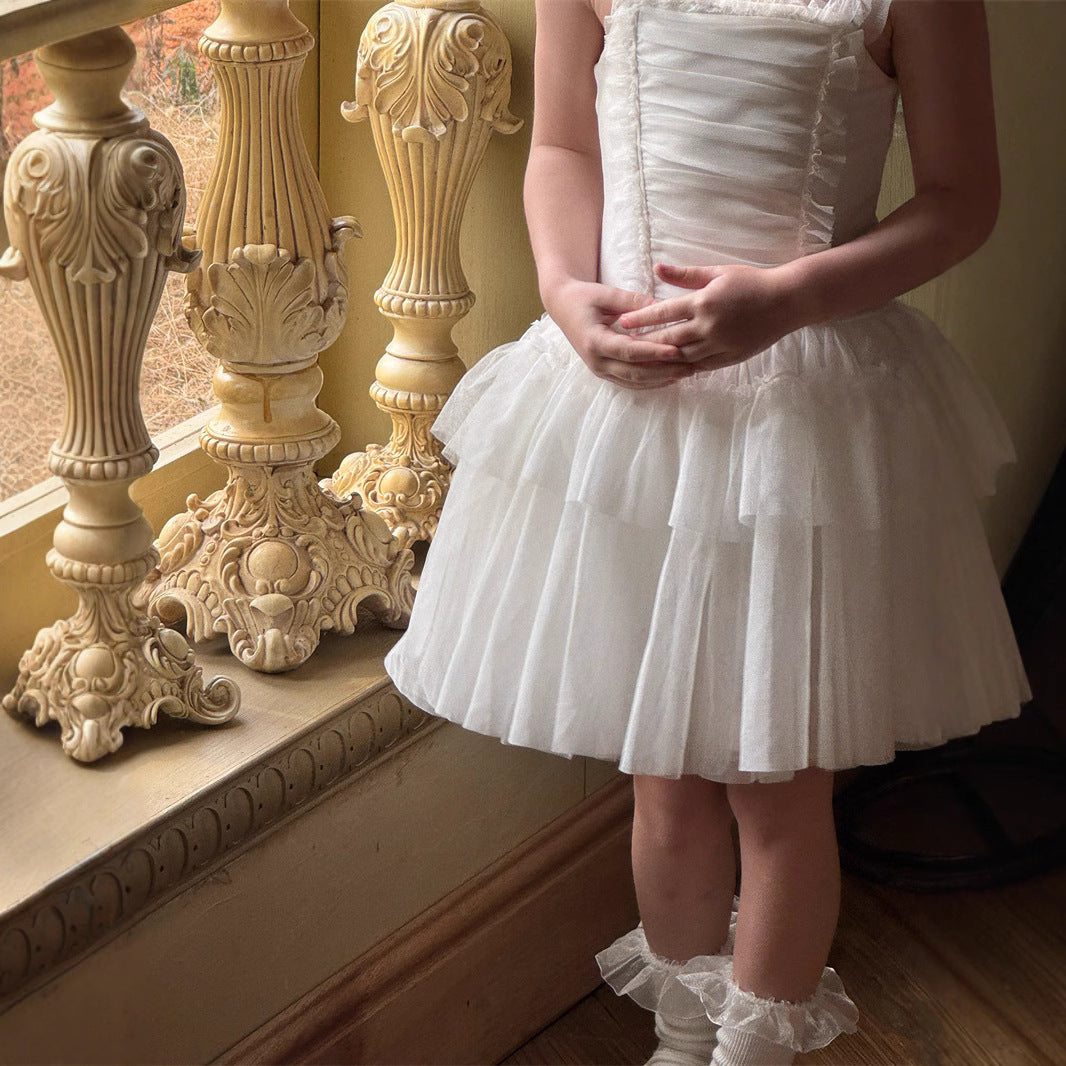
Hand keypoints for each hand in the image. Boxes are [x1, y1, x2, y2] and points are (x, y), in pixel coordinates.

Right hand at [545, 278, 692, 389]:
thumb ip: (631, 302)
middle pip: (635, 372)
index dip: (653, 352)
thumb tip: (660, 306)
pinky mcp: (605, 373)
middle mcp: (596, 361)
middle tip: (691, 366)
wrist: (563, 306)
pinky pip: (630, 382)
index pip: (629, 351)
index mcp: (595, 341)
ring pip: (634, 381)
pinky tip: (671, 378)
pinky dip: (651, 382)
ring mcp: (600, 370)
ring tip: (687, 373)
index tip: (676, 350)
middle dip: (664, 371)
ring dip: (662, 379)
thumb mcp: (605, 294)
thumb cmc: (584, 297)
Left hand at [617, 263, 803, 371]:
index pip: (664, 313)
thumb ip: (685, 274)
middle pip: (669, 340)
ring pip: (683, 357)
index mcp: (703, 301)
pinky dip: (684, 368)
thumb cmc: (751, 282)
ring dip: (662, 360)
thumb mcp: (718, 272)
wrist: (786, 301)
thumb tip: (656, 268)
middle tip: (625, 347)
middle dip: (646, 344)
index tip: (622, 322)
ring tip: (643, 361)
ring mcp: (720, 344)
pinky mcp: (730, 357)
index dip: (642, 319)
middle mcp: (709, 326)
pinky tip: (670, 369)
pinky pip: (701, 366)